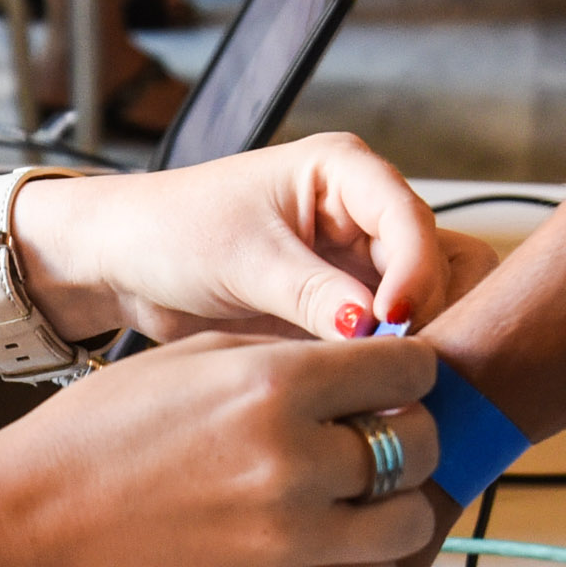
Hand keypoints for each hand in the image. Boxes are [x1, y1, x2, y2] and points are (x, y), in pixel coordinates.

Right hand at [0, 334, 438, 566]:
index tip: (393, 384)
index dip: (409, 374)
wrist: (33, 527)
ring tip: (355, 500)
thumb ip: (288, 354)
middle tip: (379, 440)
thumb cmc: (99, 436)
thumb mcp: (191, 357)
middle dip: (410, 436)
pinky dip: (364, 566)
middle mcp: (293, 458)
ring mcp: (289, 535)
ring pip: (409, 522)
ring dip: (393, 507)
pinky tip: (328, 545)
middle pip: (421, 444)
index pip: (410, 369)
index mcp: (275, 382)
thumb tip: (365, 360)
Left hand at [9, 133, 458, 345]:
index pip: (411, 218)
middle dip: (428, 311)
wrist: (125, 265)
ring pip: (426, 306)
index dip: (415, 271)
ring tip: (387, 383)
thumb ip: (312, 293)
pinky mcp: (345, 312)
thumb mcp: (244, 260)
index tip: (392, 321)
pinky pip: (389, 340)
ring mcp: (359, 265)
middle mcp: (364, 215)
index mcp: (346, 172)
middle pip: (440, 261)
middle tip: (403, 362)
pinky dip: (388, 365)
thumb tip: (373, 330)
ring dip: (413, 344)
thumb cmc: (173, 231)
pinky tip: (371, 393)